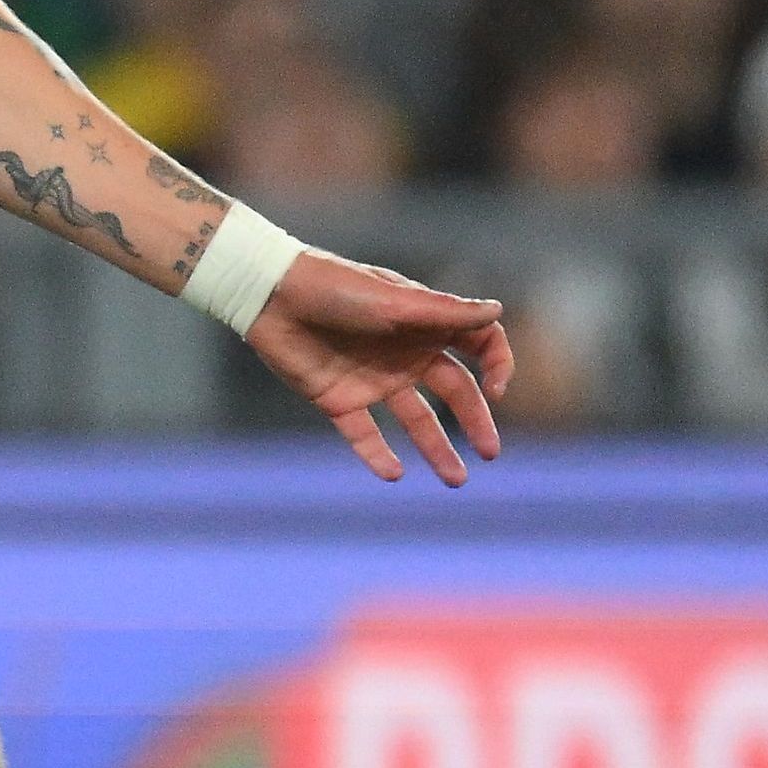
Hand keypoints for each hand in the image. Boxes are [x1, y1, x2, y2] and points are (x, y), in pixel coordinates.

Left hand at [247, 249, 513, 485]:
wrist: (270, 296)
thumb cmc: (335, 287)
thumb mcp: (394, 300)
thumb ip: (444, 312)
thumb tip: (497, 310)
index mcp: (425, 325)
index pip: (478, 345)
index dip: (497, 364)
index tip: (497, 389)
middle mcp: (405, 354)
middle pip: (454, 391)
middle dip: (476, 420)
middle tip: (490, 452)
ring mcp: (373, 379)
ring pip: (415, 420)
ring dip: (436, 448)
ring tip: (456, 480)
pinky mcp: (338, 399)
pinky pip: (363, 434)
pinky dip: (378, 455)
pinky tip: (394, 474)